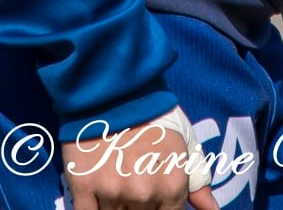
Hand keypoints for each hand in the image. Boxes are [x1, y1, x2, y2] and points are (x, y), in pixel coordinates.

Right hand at [61, 113, 219, 209]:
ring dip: (115, 201)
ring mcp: (112, 191)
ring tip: (116, 172)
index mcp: (172, 185)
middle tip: (133, 174)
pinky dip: (91, 208)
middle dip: (138, 203)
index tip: (153, 189)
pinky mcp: (84, 185)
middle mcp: (144, 193)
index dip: (160, 205)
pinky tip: (97, 190)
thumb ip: (198, 179)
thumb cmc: (154, 113)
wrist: (114, 85)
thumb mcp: (185, 140)